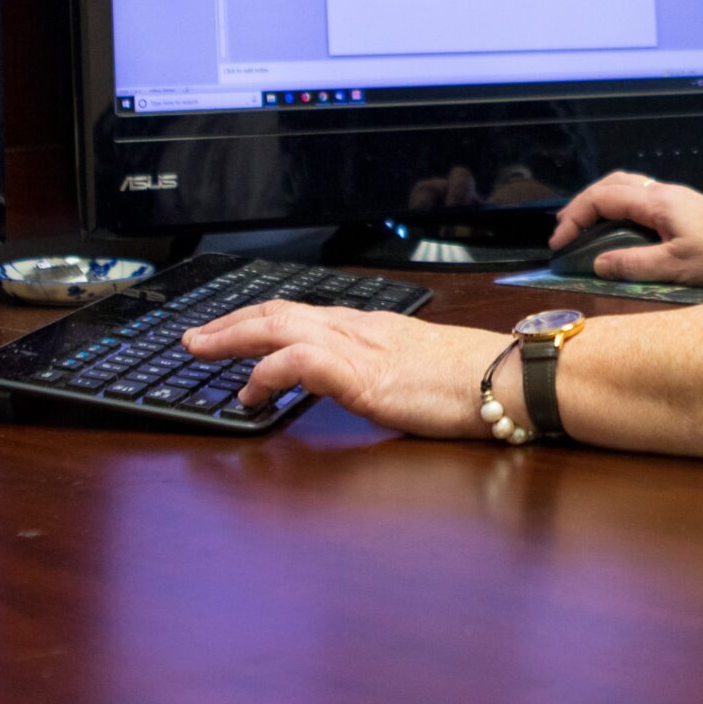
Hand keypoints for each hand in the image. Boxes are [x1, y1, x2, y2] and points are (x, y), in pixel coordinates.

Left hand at [183, 303, 494, 439]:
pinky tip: (250, 391)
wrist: (508, 377)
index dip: (257, 320)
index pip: (300, 313)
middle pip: (278, 312)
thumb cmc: (474, 380)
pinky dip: (266, 373)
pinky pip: (299, 363)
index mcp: (368, 327)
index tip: (229, 332)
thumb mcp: (413, 370)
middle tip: (193, 338)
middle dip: (229, 323)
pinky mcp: (361, 374)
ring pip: (278, 328)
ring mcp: (357, 348)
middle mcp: (356, 328)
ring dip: (233, 339)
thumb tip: (355, 384)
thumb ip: (379, 372)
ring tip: (201, 354)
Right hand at [546, 171, 702, 287]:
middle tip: (565, 231)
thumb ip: (633, 265)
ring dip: (601, 204)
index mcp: (657, 201)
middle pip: (611, 185)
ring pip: (628, 188)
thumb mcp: (677, 267)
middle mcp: (664, 193)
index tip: (559, 242)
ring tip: (586, 228)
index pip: (602, 198)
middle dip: (582, 205)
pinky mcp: (687, 209)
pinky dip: (621, 210)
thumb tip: (597, 263)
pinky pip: (643, 199)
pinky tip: (622, 231)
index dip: (574, 217)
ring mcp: (677, 199)